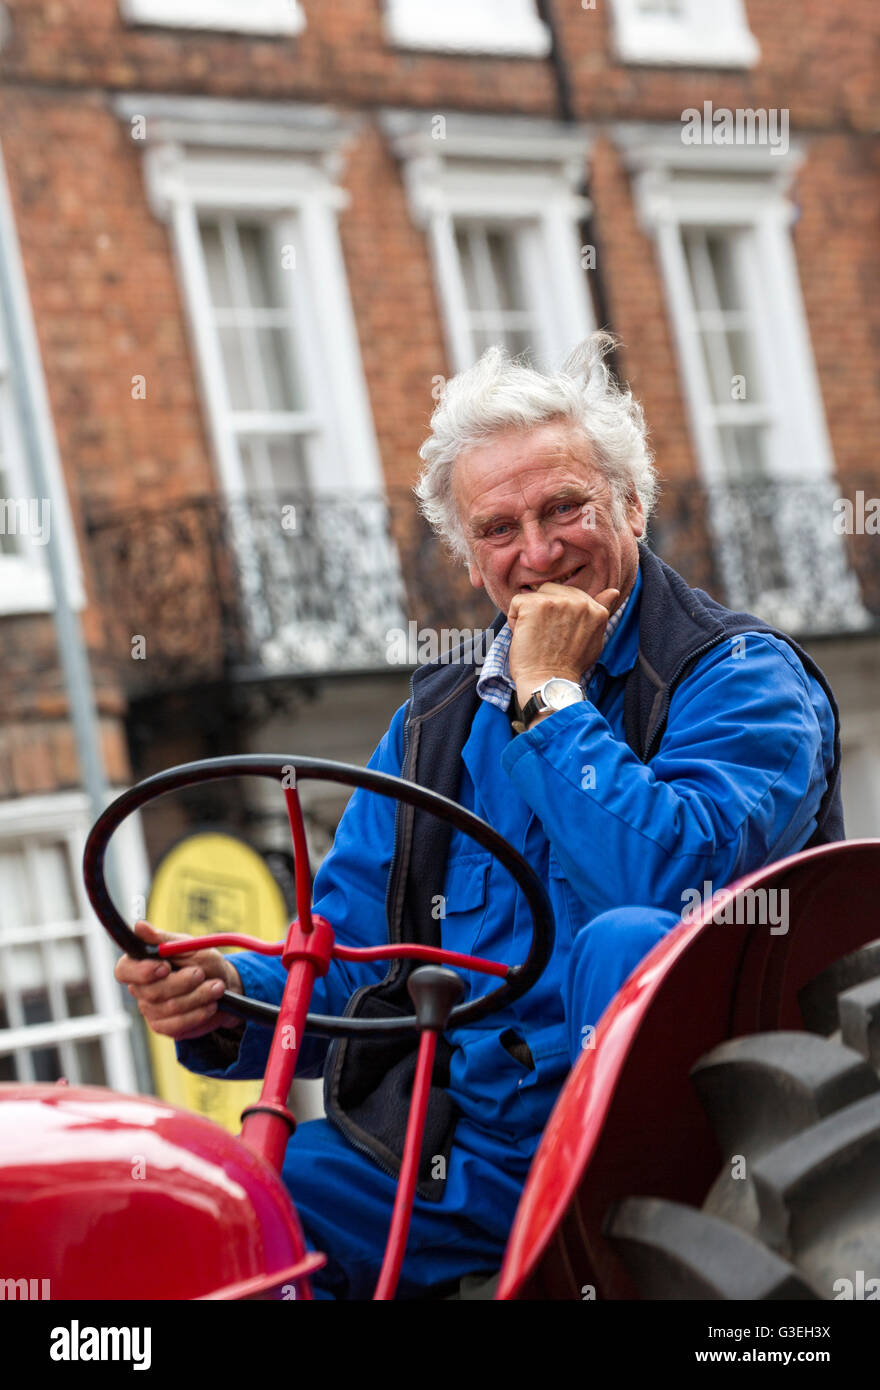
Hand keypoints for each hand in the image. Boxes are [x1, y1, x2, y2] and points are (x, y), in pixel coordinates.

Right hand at [114, 919, 244, 1041]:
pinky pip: (178, 1024)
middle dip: (182, 982)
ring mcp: (151, 1010)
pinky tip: (211, 1004)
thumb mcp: (187, 945)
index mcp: (140, 964)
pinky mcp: (164, 1027)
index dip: (141, 971)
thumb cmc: (202, 962)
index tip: (165, 966)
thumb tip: (139, 926)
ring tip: (216, 987)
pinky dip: (199, 1013)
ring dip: (198, 996)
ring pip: (169, 1008)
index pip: (124, 970)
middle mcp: (141, 989)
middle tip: (201, 973)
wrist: (224, 987)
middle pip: (151, 991)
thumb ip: (162, 939)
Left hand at [508, 584, 619, 711]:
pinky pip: (516, 603)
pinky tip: (525, 638)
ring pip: (534, 596)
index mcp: (595, 609)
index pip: (569, 596)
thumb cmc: (569, 665)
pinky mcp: (535, 605)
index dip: (558, 616)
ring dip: (530, 615)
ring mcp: (558, 601)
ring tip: (536, 637)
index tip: (559, 636)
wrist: (549, 682)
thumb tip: (613, 591)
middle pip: (551, 591)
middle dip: (544, 611)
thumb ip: (601, 612)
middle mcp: (580, 601)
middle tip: (547, 638)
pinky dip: (515, 621)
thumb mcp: (594, 639)